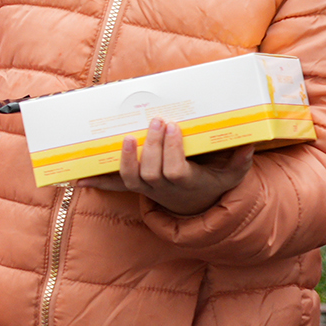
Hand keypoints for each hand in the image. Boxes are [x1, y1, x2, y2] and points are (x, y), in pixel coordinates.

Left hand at [87, 119, 256, 214]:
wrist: (193, 205)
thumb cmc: (211, 182)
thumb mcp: (230, 175)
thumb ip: (240, 161)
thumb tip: (249, 144)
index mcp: (186, 182)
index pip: (175, 170)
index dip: (171, 150)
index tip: (173, 127)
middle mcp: (162, 188)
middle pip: (151, 171)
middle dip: (152, 146)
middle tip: (155, 120)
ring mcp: (145, 188)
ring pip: (130, 178)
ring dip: (125, 158)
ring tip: (127, 137)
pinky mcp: (132, 185)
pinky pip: (112, 184)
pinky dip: (95, 181)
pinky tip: (76, 178)